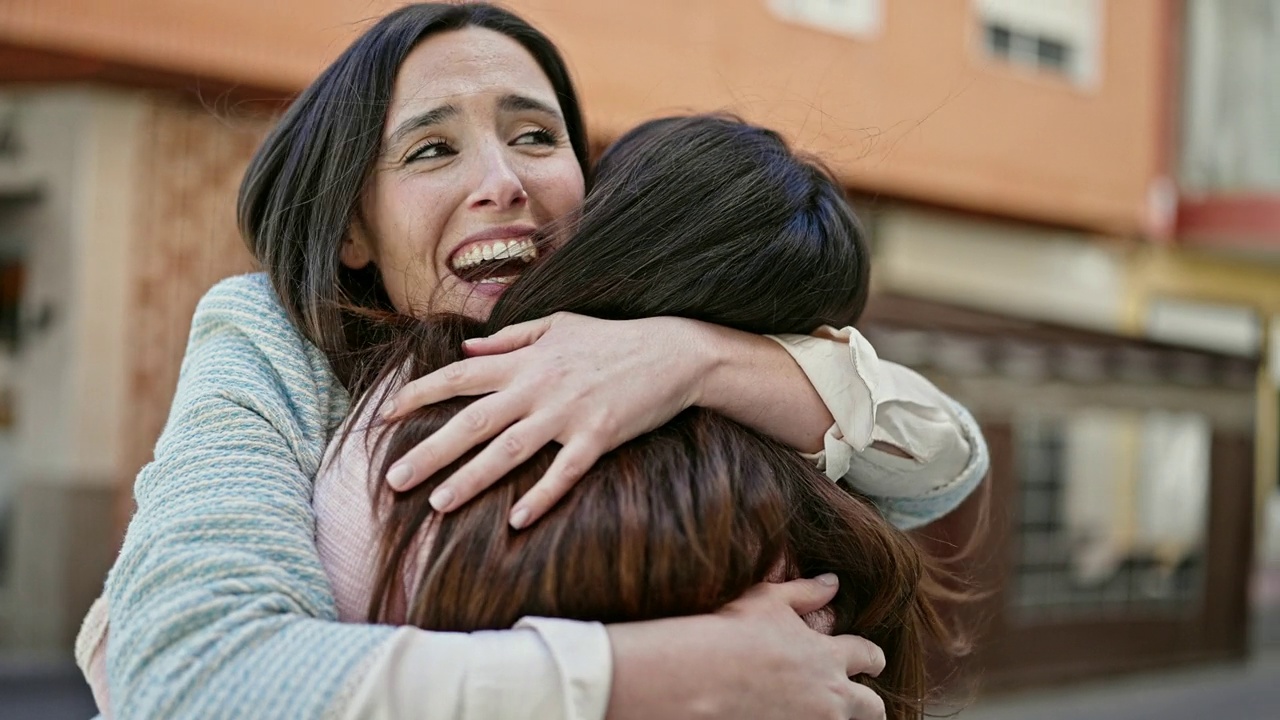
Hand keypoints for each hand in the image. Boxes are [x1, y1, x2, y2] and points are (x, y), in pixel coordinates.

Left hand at [381, 312, 713, 527]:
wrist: (672, 353)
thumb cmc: (612, 339)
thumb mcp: (558, 324)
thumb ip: (511, 337)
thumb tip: (468, 350)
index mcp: (525, 360)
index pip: (458, 376)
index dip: (419, 394)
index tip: (385, 415)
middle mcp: (538, 386)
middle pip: (473, 421)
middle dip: (430, 451)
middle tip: (394, 479)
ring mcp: (568, 413)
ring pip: (509, 451)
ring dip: (470, 479)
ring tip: (438, 505)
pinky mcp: (599, 436)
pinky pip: (564, 472)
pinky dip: (540, 496)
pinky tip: (517, 520)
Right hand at [606, 575, 886, 719]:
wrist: (697, 680)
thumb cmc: (728, 635)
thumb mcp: (768, 601)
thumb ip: (805, 592)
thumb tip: (832, 582)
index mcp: (828, 658)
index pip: (869, 657)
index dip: (873, 659)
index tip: (872, 663)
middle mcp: (830, 698)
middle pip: (874, 708)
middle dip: (871, 706)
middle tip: (863, 704)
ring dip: (842, 719)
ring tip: (825, 714)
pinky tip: (792, 718)